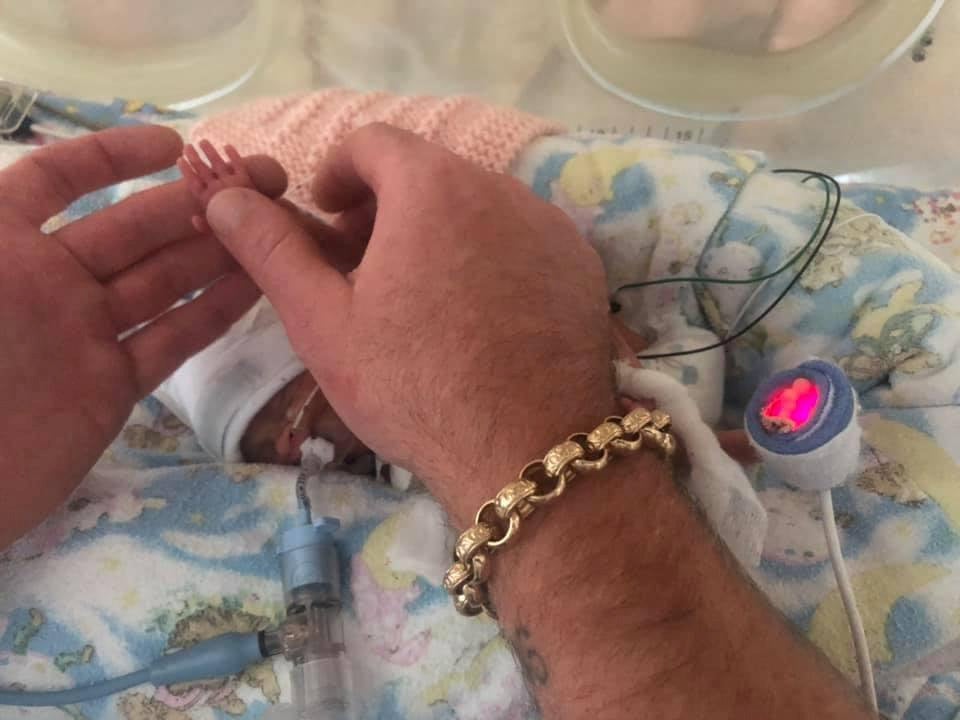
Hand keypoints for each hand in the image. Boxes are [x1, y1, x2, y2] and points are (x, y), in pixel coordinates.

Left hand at [0, 126, 286, 548]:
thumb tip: (20, 170)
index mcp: (1, 245)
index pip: (58, 181)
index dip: (112, 155)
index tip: (176, 145)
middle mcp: (48, 282)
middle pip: (130, 229)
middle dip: (193, 202)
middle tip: (260, 183)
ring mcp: (84, 335)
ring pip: (161, 283)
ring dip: (215, 254)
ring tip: (273, 228)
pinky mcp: (111, 387)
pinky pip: (169, 342)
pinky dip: (211, 315)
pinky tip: (254, 289)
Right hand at [206, 124, 615, 519]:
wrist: (525, 451)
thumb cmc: (413, 387)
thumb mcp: (324, 323)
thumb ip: (272, 250)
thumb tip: (226, 199)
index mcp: (432, 186)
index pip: (374, 142)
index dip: (338, 174)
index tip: (327, 220)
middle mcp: (501, 188)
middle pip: (430, 173)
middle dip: (387, 207)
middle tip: (365, 269)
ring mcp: (550, 226)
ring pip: (479, 205)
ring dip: (440, 232)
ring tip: (422, 299)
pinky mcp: (581, 265)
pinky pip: (522, 238)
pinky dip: (490, 256)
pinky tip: (480, 317)